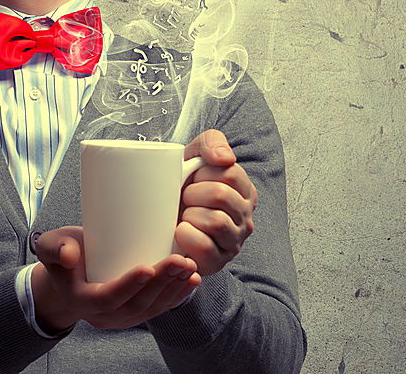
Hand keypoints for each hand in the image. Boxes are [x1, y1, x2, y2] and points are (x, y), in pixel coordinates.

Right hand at [31, 226, 200, 331]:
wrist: (69, 271)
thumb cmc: (62, 253)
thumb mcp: (50, 246)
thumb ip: (55, 247)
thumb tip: (70, 254)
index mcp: (82, 301)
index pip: (108, 298)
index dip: (129, 285)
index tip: (148, 267)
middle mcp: (104, 316)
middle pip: (136, 304)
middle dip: (161, 283)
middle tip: (180, 261)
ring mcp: (122, 317)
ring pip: (151, 308)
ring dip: (173, 289)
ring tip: (190, 267)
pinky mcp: (135, 311)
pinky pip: (158, 308)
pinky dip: (177, 296)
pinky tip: (192, 281)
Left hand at [174, 128, 257, 276]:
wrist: (160, 215)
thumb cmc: (181, 184)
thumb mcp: (195, 154)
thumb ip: (213, 142)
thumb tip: (225, 158)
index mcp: (245, 191)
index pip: (230, 173)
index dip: (203, 173)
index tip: (193, 177)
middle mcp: (246, 218)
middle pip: (221, 196)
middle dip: (193, 193)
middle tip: (184, 197)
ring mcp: (234, 243)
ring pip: (216, 222)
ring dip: (190, 215)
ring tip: (183, 215)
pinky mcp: (218, 263)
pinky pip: (206, 248)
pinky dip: (187, 237)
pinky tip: (180, 232)